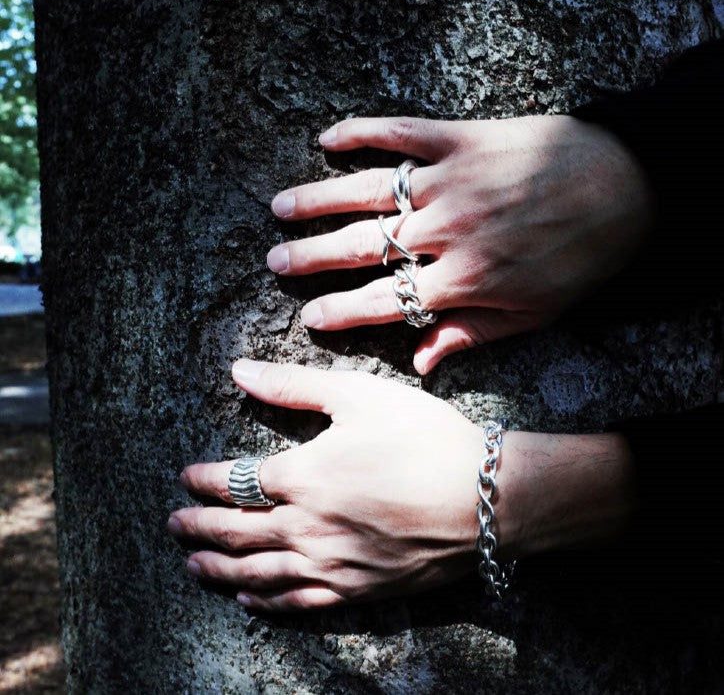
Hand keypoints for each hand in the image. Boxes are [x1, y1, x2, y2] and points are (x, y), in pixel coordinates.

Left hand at [168, 360, 634, 610]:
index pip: (235, 481)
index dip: (204, 479)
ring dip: (219, 569)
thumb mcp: (359, 395)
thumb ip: (294, 385)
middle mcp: (307, 527)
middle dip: (198, 527)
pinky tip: (250, 599)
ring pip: (258, 572)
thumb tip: (240, 369)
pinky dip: (267, 600)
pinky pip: (299, 601)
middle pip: (236, 532)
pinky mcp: (358, 589)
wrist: (485, 498)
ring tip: (193, 566)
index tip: (185, 477)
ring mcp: (331, 564)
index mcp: (303, 476)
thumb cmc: (424, 438)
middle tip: (173, 526)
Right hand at [267, 115, 652, 373]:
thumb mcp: (531, 314)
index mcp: (460, 279)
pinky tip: (328, 139)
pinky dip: (361, 133)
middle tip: (275, 262)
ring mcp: (446, 181)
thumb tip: (419, 363)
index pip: (382, 301)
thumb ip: (469, 336)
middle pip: (361, 247)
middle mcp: (442, 232)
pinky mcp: (458, 139)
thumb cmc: (578, 258)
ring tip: (279, 208)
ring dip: (318, 200)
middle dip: (312, 257)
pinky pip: (399, 133)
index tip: (308, 316)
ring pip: (366, 192)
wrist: (624, 186)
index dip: (340, 311)